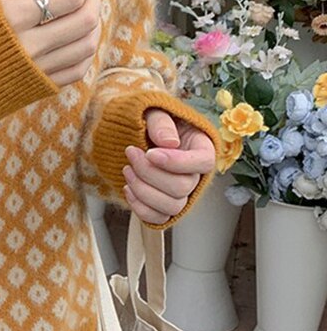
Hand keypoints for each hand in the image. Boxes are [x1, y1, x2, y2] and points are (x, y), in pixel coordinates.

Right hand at [0, 0, 101, 88]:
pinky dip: (84, 51)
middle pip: (84, 21)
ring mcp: (35, 71)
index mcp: (13, 17)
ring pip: (86, 47)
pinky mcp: (36, 88)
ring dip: (94, 24)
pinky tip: (76, 37)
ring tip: (84, 10)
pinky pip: (76, 72)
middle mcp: (28, 47)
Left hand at [122, 108, 216, 225]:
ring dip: (143, 190)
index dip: (176, 162)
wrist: (135, 136)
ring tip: (127, 170)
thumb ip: (161, 123)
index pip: (203, 162)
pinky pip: (158, 219)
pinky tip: (128, 189)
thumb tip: (169, 142)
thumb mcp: (155, 111)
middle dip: (150, 173)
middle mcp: (196, 175)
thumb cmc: (150, 123)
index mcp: (202, 148)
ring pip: (171, 206)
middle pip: (183, 187)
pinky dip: (140, 208)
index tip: (150, 153)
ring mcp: (181, 194)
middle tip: (131, 153)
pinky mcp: (164, 207)